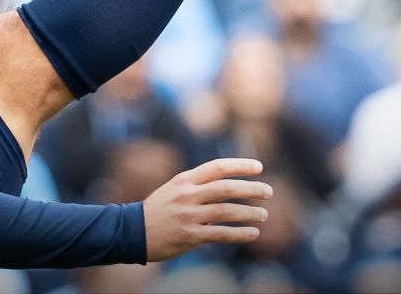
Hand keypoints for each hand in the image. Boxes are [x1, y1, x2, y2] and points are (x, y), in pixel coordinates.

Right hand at [142, 158, 272, 260]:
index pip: (217, 167)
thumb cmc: (157, 210)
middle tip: (268, 192)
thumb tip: (227, 184)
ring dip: (250, 212)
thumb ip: (197, 185)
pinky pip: (221, 233)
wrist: (132, 231)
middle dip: (251, 188)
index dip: (240, 165)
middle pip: (226, 187)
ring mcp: (189, 215)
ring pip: (227, 210)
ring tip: (263, 215)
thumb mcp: (174, 189)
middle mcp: (187, 195)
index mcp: (184, 180)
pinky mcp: (190, 235)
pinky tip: (253, 233)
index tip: (259, 167)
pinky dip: (240, 233)